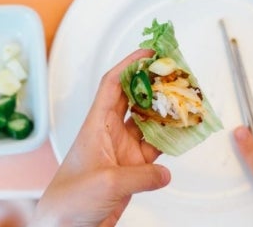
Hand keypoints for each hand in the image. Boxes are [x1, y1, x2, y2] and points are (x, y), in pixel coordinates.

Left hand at [33, 49, 170, 226]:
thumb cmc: (68, 201)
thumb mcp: (107, 183)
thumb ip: (140, 176)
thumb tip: (164, 173)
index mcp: (96, 126)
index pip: (113, 85)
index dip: (130, 65)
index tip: (149, 53)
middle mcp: (110, 134)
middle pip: (134, 99)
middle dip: (153, 84)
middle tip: (174, 74)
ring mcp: (122, 152)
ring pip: (148, 124)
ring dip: (165, 113)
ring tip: (184, 101)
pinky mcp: (131, 171)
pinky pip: (155, 150)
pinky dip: (169, 142)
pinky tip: (182, 136)